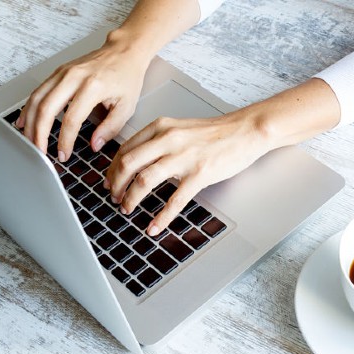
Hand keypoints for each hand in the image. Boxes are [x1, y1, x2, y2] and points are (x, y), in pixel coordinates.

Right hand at [15, 30, 151, 161]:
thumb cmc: (126, 77)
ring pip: (37, 99)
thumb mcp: (127, 106)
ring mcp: (63, 73)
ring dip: (30, 122)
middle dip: (39, 134)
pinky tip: (25, 122)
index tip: (64, 155)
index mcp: (92, 86)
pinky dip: (28, 108)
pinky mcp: (58, 72)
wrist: (124, 52)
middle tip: (40, 152)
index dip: (65, 140)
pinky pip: (38, 91)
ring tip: (30, 141)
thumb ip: (111, 128)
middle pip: (46, 108)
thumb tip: (94, 145)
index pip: (72, 119)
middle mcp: (73, 77)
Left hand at [104, 111, 271, 235]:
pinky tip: (155, 226)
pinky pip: (175, 200)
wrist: (244, 131)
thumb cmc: (215, 133)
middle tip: (114, 198)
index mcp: (161, 127)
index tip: (109, 181)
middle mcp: (168, 140)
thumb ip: (159, 140)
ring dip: (131, 199)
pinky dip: (161, 217)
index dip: (112, 169)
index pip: (126, 149)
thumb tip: (139, 161)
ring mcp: (184, 157)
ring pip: (145, 181)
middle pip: (128, 164)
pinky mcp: (199, 174)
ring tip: (127, 209)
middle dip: (115, 185)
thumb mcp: (180, 128)